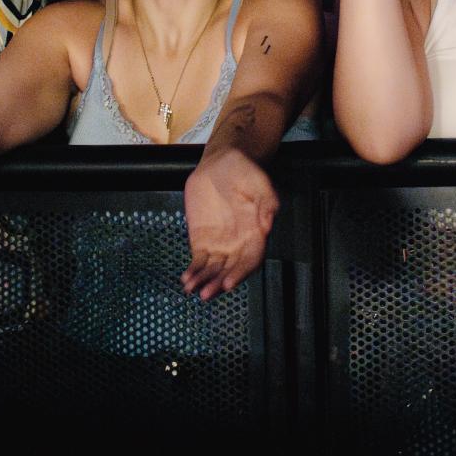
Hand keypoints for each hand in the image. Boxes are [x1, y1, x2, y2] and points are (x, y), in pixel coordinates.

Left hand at [181, 147, 276, 300]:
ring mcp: (220, 243)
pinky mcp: (202, 240)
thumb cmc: (245, 171)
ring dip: (204, 281)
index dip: (240, 273)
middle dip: (218, 283)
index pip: (250, 261)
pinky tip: (187, 279)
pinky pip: (198, 261)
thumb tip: (268, 223)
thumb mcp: (260, 181)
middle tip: (207, 292)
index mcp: (256, 233)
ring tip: (193, 288)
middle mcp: (239, 243)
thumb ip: (267, 201)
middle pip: (230, 270)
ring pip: (213, 270)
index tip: (229, 282)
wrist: (222, 163)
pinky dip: (193, 272)